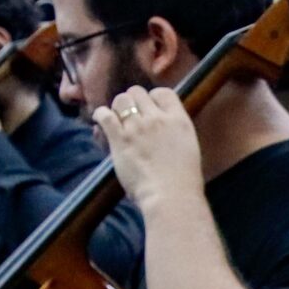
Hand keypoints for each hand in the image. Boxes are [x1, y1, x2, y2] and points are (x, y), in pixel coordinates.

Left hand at [92, 86, 202, 211]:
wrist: (171, 196)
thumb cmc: (182, 182)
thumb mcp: (188, 150)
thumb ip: (175, 136)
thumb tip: (163, 134)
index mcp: (179, 120)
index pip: (163, 93)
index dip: (153, 98)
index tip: (149, 109)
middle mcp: (158, 118)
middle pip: (138, 92)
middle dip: (133, 101)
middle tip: (130, 116)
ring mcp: (138, 127)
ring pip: (121, 100)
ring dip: (117, 107)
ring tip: (116, 119)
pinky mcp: (120, 138)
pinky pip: (105, 115)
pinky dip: (101, 115)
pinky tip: (100, 120)